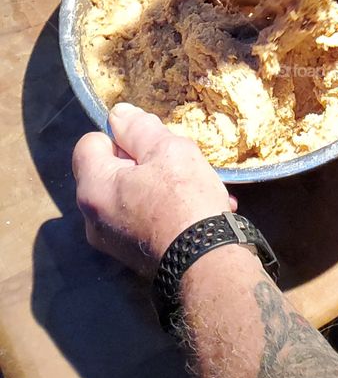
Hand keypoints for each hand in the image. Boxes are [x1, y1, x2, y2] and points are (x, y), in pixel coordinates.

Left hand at [72, 103, 236, 276]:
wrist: (207, 263)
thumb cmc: (183, 199)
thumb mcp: (166, 150)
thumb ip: (138, 128)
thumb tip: (118, 115)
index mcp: (93, 187)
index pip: (90, 143)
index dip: (121, 137)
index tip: (149, 145)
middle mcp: (93, 218)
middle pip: (112, 171)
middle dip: (144, 163)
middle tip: (176, 164)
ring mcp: (112, 242)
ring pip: (133, 196)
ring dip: (161, 187)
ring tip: (198, 187)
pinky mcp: (134, 258)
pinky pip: (146, 221)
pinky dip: (168, 212)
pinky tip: (201, 210)